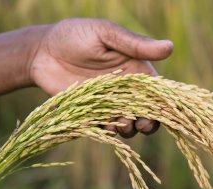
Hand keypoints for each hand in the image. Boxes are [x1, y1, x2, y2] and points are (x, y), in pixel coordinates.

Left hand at [29, 18, 172, 137]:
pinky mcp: (90, 114)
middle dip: (147, 122)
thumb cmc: (75, 35)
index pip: (156, 91)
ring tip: (120, 124)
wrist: (41, 51)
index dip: (162, 104)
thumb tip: (170, 47)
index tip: (161, 113)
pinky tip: (102, 126)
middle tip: (141, 124)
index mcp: (135, 69)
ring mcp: (107, 103)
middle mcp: (124, 89)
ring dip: (127, 128)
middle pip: (144, 112)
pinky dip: (106, 131)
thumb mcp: (106, 34)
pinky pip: (103, 127)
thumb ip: (135, 45)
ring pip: (126, 123)